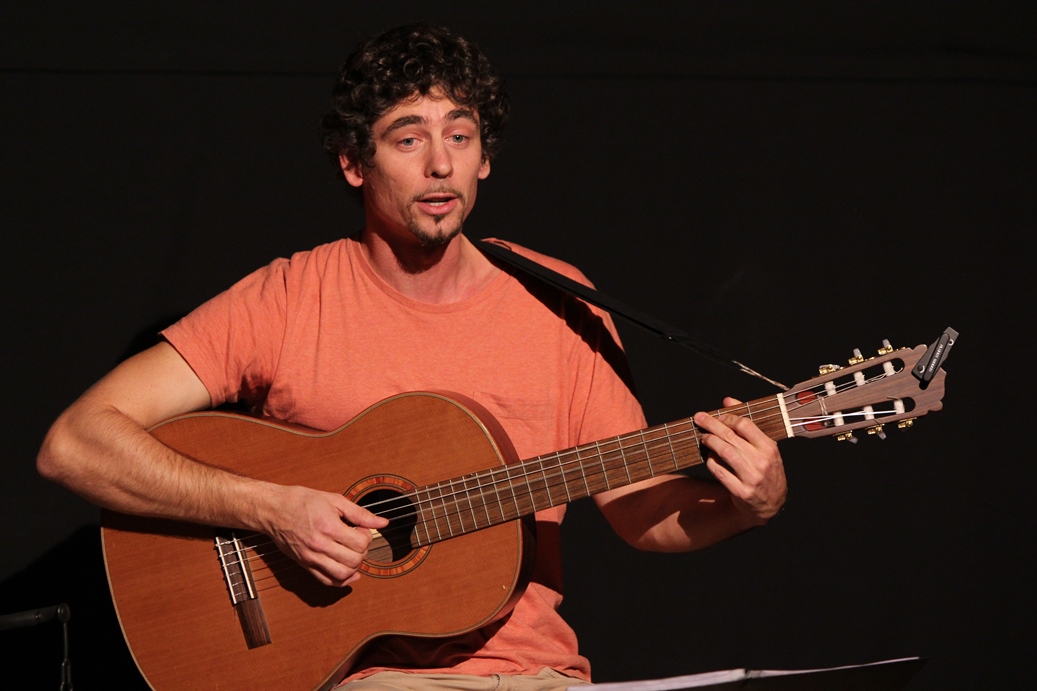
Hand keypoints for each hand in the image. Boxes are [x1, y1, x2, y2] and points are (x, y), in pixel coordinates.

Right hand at [262, 485, 388, 586]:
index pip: (360, 543)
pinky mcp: (305, 564)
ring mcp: (311, 558)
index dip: (367, 536)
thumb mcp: (334, 500)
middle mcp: (319, 545)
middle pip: (354, 560)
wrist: (273, 509)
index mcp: (329, 527)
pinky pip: (327, 581)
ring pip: (343, 575)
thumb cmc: (301, 501)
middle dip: (363, 551)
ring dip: (354, 566)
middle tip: (357, 540)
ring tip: (351, 553)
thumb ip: (360, 513)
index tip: (361, 529)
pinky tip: (348, 571)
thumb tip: (382, 523)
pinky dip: (341, 580)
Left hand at [694, 397, 786, 523]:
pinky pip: (720, 472)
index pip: (745, 424)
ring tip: (703, 438)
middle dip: (711, 425)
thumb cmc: (765, 471)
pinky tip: (709, 457)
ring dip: (710, 442)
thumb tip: (727, 400)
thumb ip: (747, 424)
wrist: (771, 505)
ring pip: (724, 452)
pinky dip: (711, 462)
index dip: (727, 417)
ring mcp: (752, 478)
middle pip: (731, 437)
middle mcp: (762, 462)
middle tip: (699, 418)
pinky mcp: (741, 492)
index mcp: (769, 448)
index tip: (716, 415)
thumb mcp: (764, 448)